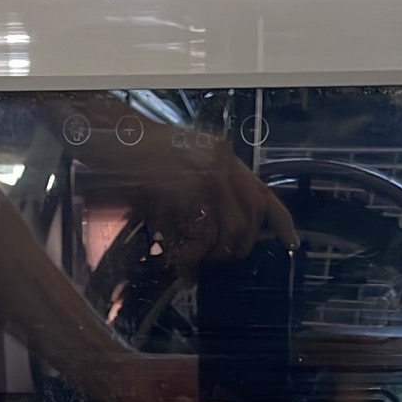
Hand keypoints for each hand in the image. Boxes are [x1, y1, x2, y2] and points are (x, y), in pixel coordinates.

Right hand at [137, 139, 297, 275]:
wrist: (108, 137)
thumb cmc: (134, 156)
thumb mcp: (178, 169)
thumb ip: (202, 192)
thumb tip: (215, 233)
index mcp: (222, 156)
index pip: (263, 191)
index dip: (280, 221)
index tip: (292, 243)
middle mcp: (223, 163)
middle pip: (252, 218)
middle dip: (239, 247)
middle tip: (217, 259)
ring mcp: (209, 175)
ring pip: (233, 230)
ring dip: (216, 254)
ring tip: (197, 261)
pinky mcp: (192, 190)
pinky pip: (204, 235)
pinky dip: (195, 256)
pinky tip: (184, 264)